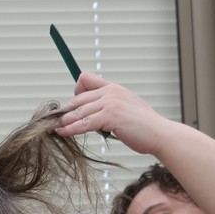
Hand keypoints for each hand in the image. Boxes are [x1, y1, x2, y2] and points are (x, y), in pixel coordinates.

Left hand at [54, 72, 172, 155]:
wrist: (160, 134)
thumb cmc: (144, 127)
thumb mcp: (126, 110)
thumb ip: (111, 108)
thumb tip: (94, 115)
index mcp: (114, 88)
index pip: (85, 79)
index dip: (76, 92)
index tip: (74, 107)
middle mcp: (111, 92)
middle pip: (78, 97)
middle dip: (66, 110)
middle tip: (55, 121)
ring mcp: (111, 103)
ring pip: (79, 111)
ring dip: (65, 121)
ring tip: (54, 128)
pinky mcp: (110, 116)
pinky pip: (84, 123)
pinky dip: (71, 129)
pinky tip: (63, 133)